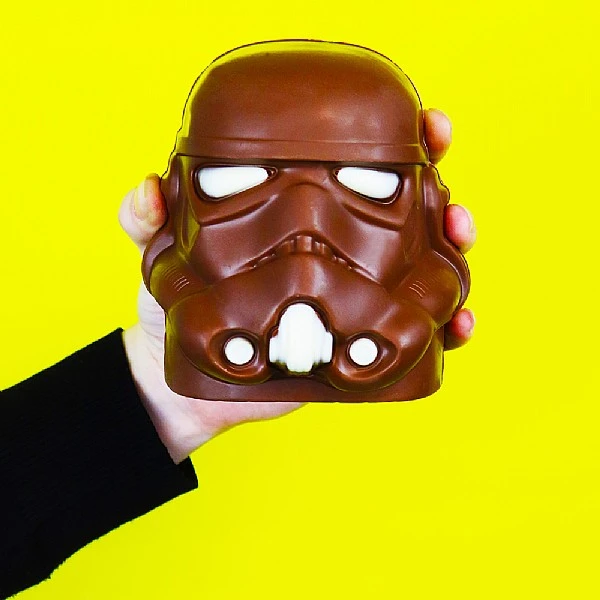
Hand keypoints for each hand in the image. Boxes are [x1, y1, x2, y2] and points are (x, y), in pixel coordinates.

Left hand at [119, 109, 476, 463]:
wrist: (182, 378)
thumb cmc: (174, 305)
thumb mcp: (159, 255)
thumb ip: (147, 221)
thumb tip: (150, 190)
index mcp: (301, 212)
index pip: (356, 167)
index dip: (400, 142)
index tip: (427, 126)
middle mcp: (335, 247)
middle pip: (405, 212)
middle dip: (441, 197)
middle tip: (451, 199)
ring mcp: (351, 293)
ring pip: (421, 266)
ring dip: (453, 254)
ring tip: (459, 247)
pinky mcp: (358, 339)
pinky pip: (412, 328)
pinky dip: (444, 324)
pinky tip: (458, 325)